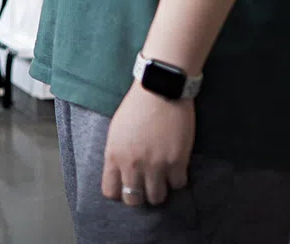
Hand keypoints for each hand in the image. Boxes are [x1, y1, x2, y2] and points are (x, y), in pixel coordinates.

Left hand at [102, 80, 194, 206]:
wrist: (159, 90)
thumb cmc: (135, 107)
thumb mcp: (116, 131)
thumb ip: (117, 154)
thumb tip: (121, 173)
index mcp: (114, 155)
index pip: (110, 191)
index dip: (119, 192)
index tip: (126, 186)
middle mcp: (132, 164)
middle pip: (134, 200)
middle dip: (139, 195)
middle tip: (146, 186)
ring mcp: (156, 165)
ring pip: (157, 197)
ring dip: (160, 190)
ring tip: (162, 178)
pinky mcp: (177, 161)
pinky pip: (178, 185)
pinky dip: (178, 179)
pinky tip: (176, 168)